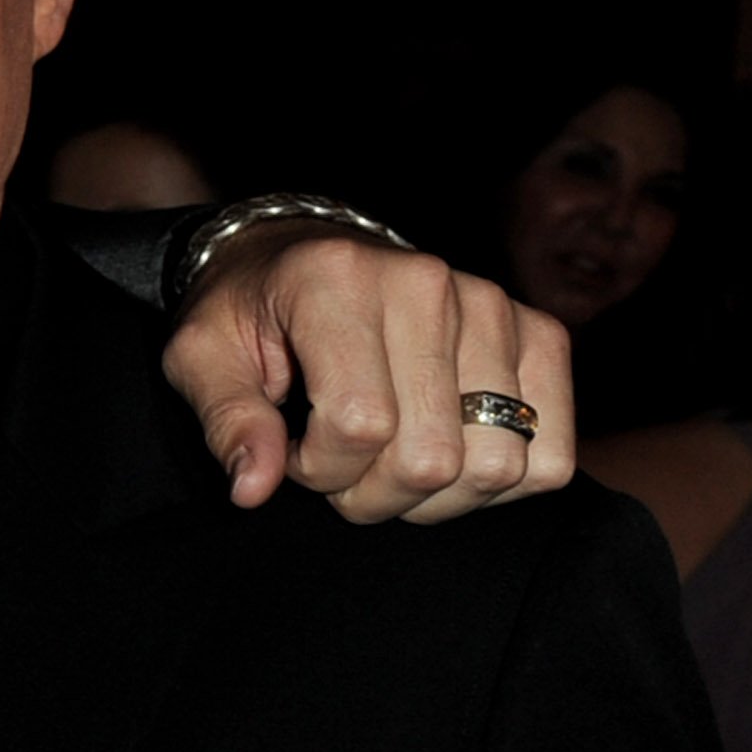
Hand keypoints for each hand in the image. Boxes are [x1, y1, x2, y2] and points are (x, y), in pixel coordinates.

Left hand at [160, 227, 574, 522]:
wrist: (302, 254)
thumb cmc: (249, 312)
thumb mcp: (202, 357)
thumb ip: (226, 421)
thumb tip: (252, 489)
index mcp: (338, 281)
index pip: (358, 425)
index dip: (318, 470)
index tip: (291, 452)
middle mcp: (428, 284)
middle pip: (431, 458)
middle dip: (372, 493)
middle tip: (339, 467)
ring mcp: (494, 307)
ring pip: (494, 466)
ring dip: (434, 497)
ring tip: (387, 461)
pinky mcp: (538, 334)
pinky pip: (550, 454)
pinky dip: (497, 483)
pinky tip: (445, 454)